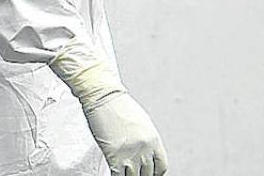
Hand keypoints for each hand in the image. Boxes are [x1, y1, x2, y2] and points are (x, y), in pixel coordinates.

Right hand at [49, 40, 167, 175]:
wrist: (103, 95)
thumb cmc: (117, 103)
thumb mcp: (139, 122)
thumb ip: (143, 138)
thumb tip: (140, 148)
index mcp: (153, 140)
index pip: (161, 166)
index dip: (154, 173)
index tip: (148, 173)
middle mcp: (145, 150)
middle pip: (147, 174)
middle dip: (141, 175)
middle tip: (133, 172)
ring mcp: (131, 155)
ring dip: (128, 175)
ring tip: (122, 172)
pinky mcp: (115, 156)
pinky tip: (114, 173)